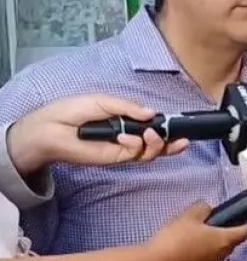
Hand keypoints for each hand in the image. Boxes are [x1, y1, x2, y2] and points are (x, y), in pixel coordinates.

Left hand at [7, 94, 188, 174]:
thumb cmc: (73, 111)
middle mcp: (128, 135)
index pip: (153, 125)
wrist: (51, 128)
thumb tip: (152, 113)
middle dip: (170, 141)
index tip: (182, 128)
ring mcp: (123, 148)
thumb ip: (129, 108)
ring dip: (157, 144)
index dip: (168, 128)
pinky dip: (136, 146)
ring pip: (151, 152)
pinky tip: (126, 137)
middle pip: (158, 143)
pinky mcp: (116, 158)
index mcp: (126, 119)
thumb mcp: (104, 101)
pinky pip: (135, 155)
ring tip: (150, 135)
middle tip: (176, 137)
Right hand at [148, 202, 246, 260]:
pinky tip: (186, 245)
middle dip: (226, 232)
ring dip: (212, 242)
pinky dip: (202, 251)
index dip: (244, 223)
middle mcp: (222, 256)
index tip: (236, 216)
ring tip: (195, 232)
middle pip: (231, 242)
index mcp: (225, 240)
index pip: (244, 232)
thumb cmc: (177, 238)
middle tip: (210, 222)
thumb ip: (203, 208)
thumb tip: (208, 210)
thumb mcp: (189, 215)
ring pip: (218, 251)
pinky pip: (205, 259)